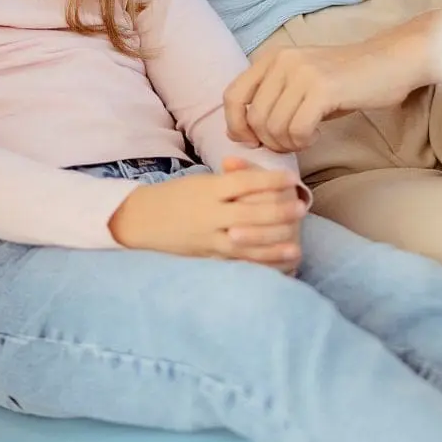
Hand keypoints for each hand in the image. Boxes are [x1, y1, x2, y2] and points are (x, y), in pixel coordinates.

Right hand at [107, 158, 305, 272]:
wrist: (140, 221)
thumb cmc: (175, 197)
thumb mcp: (200, 182)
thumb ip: (229, 180)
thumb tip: (262, 177)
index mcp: (207, 189)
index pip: (244, 182)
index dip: (270, 180)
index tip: (292, 179)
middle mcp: (209, 214)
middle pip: (250, 213)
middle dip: (279, 212)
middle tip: (301, 208)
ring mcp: (208, 238)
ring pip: (246, 242)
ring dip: (274, 243)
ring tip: (297, 242)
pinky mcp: (207, 257)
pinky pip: (237, 262)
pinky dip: (259, 263)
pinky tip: (276, 265)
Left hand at [223, 38, 418, 153]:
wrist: (389, 62)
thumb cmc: (345, 79)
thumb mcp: (300, 83)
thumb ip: (270, 101)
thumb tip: (238, 133)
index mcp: (271, 57)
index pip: (231, 96)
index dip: (236, 125)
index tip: (253, 140)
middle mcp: (281, 61)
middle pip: (254, 118)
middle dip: (269, 141)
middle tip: (291, 143)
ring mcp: (301, 73)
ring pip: (274, 127)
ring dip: (289, 143)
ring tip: (306, 138)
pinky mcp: (322, 89)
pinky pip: (297, 130)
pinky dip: (304, 140)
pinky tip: (317, 134)